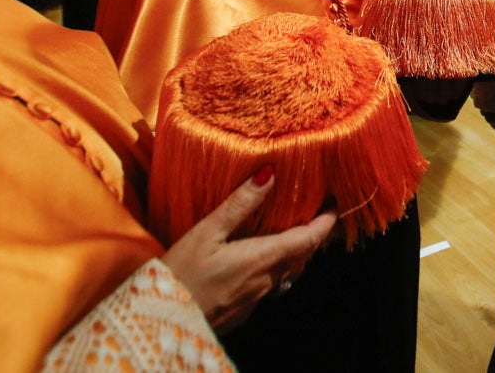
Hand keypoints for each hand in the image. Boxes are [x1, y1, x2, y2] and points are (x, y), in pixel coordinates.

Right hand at [160, 167, 337, 332]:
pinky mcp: (243, 311)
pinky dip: (271, 270)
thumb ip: (240, 204)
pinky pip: (268, 288)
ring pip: (285, 274)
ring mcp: (256, 299)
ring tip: (287, 235)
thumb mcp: (207, 231)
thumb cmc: (181, 274)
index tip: (333, 207)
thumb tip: (269, 174)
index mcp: (263, 258)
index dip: (326, 223)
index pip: (309, 239)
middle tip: (311, 216)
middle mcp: (267, 281)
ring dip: (291, 255)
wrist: (161, 321)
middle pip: (300, 257)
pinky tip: (255, 262)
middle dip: (310, 237)